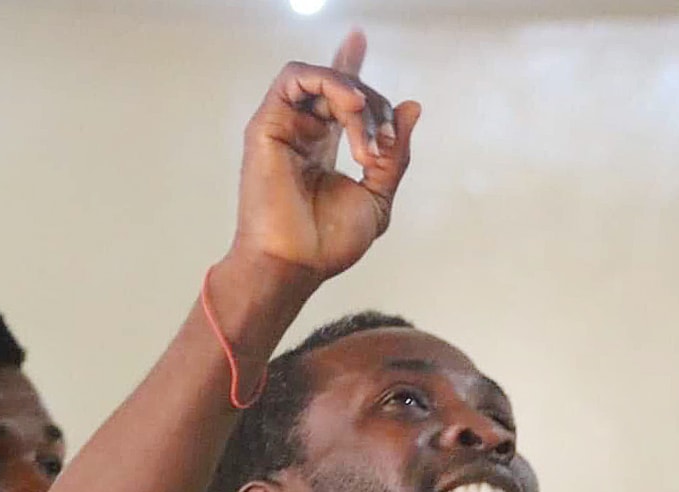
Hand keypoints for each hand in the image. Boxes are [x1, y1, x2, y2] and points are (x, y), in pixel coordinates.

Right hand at [232, 50, 420, 283]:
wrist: (297, 265)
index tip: (358, 39)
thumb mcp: (378, 198)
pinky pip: (296, 76)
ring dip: (355, 98)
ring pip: (321, 77)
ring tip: (367, 142)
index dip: (348, 67)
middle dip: (375, 110)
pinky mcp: (266, 125)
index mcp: (321, 147)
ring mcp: (282, 127)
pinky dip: (331, 83)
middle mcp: (301, 132)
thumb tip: (412, 108)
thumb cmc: (328, 244)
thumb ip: (395, 155)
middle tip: (383, 149)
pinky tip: (351, 111)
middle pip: (342, 88)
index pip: (335, 95)